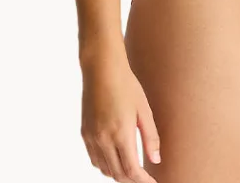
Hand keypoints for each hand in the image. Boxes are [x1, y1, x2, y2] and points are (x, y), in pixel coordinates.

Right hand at [80, 50, 160, 181]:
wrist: (102, 69)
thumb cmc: (126, 85)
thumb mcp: (144, 110)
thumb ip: (150, 137)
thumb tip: (156, 160)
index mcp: (120, 133)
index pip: (132, 170)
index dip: (143, 181)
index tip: (152, 182)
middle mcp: (103, 140)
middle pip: (118, 174)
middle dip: (132, 180)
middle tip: (145, 177)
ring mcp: (91, 138)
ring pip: (104, 170)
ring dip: (119, 174)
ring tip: (132, 170)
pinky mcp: (84, 133)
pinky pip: (95, 159)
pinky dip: (105, 166)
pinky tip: (115, 159)